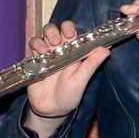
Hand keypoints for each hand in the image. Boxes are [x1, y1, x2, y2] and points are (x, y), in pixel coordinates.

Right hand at [25, 21, 109, 136]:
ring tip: (46, 48)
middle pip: (55, 30)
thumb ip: (91, 64)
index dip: (69, 28)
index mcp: (73, 52)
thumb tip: (106, 50)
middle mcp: (59, 50)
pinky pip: (32, 47)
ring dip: (43, 37)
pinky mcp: (34, 61)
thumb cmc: (70, 94)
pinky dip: (34, 46)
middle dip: (54, 30)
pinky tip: (39, 54)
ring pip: (42, 35)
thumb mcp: (81, 79)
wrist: (51, 109)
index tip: (70, 35)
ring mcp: (46, 54)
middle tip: (57, 40)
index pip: (71, 31)